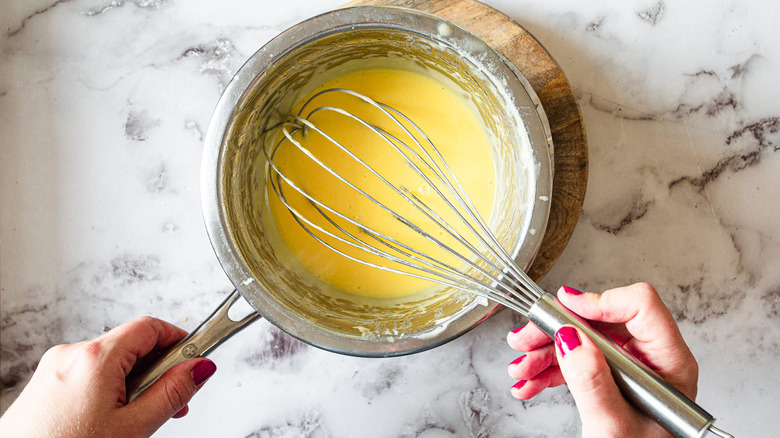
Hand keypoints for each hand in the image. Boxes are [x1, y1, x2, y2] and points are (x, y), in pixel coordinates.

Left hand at [0, 317, 215, 437]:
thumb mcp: (133, 427)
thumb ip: (171, 393)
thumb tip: (200, 367)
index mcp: (94, 357)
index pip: (150, 327)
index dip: (179, 340)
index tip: (195, 358)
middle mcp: (71, 354)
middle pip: (132, 346)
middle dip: (158, 370)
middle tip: (175, 401)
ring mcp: (54, 368)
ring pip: (111, 363)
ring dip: (134, 384)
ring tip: (139, 419)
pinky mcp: (45, 384)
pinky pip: (89, 375)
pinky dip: (109, 390)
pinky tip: (112, 420)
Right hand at [507, 283, 697, 437]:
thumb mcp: (612, 425)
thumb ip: (592, 382)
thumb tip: (571, 336)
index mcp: (668, 362)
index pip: (640, 307)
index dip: (599, 301)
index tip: (564, 306)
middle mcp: (650, 358)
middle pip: (600, 320)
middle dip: (556, 329)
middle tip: (526, 339)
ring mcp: (628, 368)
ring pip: (581, 339)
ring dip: (544, 352)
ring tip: (522, 370)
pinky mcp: (609, 377)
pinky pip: (575, 360)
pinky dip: (548, 369)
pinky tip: (530, 382)